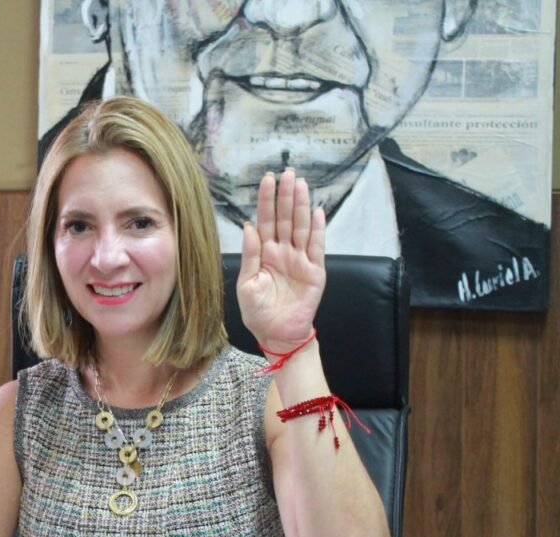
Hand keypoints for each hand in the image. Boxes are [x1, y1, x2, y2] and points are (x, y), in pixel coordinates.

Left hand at [237, 169, 325, 351]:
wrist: (277, 335)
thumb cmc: (258, 312)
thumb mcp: (247, 283)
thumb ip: (250, 255)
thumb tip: (248, 226)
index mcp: (264, 253)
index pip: (265, 220)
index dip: (266, 200)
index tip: (267, 179)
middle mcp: (283, 251)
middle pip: (285, 218)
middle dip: (286, 195)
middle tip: (287, 172)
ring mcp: (300, 259)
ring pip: (302, 226)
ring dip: (301, 205)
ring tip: (300, 184)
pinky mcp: (315, 270)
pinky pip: (317, 246)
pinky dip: (318, 229)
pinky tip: (317, 211)